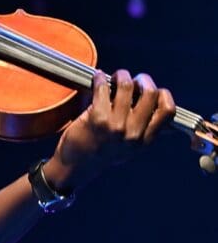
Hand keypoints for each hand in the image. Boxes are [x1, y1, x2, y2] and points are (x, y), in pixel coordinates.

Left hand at [45, 69, 175, 189]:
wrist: (74, 167)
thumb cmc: (101, 154)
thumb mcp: (131, 148)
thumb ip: (146, 131)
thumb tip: (164, 112)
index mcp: (145, 140)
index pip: (168, 110)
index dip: (163, 95)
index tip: (151, 91)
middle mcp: (134, 134)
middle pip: (151, 93)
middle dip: (143, 79)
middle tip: (133, 80)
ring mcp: (116, 126)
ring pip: (127, 86)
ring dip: (121, 75)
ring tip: (115, 77)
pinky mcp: (97, 119)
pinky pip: (103, 88)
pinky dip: (100, 79)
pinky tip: (98, 78)